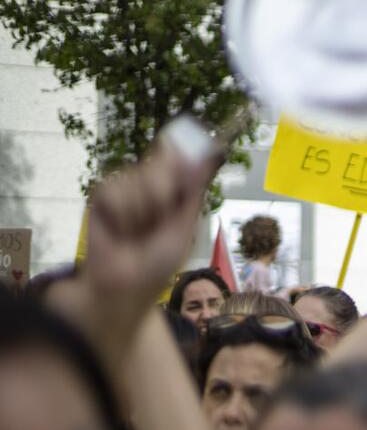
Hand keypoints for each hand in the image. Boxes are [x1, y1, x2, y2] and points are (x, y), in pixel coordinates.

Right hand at [83, 132, 219, 314]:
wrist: (125, 283)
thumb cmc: (158, 262)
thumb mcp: (183, 227)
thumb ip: (190, 193)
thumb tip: (201, 160)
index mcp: (174, 193)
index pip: (180, 161)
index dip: (182, 152)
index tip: (186, 145)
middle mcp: (150, 186)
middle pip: (161, 163)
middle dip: (164, 188)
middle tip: (161, 215)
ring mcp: (126, 190)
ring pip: (138, 178)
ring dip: (143, 209)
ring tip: (138, 231)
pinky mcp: (102, 196)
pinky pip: (115, 191)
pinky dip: (122, 214)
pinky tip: (120, 230)